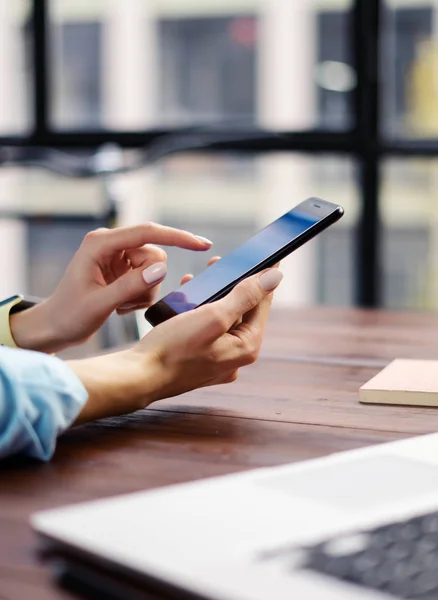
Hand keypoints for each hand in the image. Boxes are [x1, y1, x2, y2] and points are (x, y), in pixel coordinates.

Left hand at [10, 223, 211, 352]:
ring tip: (120, 304)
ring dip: (144, 292)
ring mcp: (116, 256)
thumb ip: (131, 285)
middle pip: (154, 255)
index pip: (148, 232)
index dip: (178, 237)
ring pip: (154, 269)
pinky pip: (148, 278)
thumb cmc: (69, 315)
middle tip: (126, 301)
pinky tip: (119, 304)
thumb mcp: (101, 304)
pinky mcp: (121, 269)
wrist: (54, 328)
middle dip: (149, 281)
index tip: (203, 245)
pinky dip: (140, 295)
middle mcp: (110, 244)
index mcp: (100, 243)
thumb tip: (162, 269)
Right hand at [70, 267, 282, 423]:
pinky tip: (187, 298)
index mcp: (246, 347)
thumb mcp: (213, 316)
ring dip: (214, 296)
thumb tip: (275, 277)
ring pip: (223, 319)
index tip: (267, 257)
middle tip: (223, 263)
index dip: (263, 278)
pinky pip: (206, 329)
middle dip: (233, 285)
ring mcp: (217, 360)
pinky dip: (199, 312)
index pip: (262, 304)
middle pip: (243, 311)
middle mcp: (235, 357)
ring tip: (202, 277)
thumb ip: (245, 296)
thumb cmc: (173, 349)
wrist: (138, 376)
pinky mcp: (198, 359)